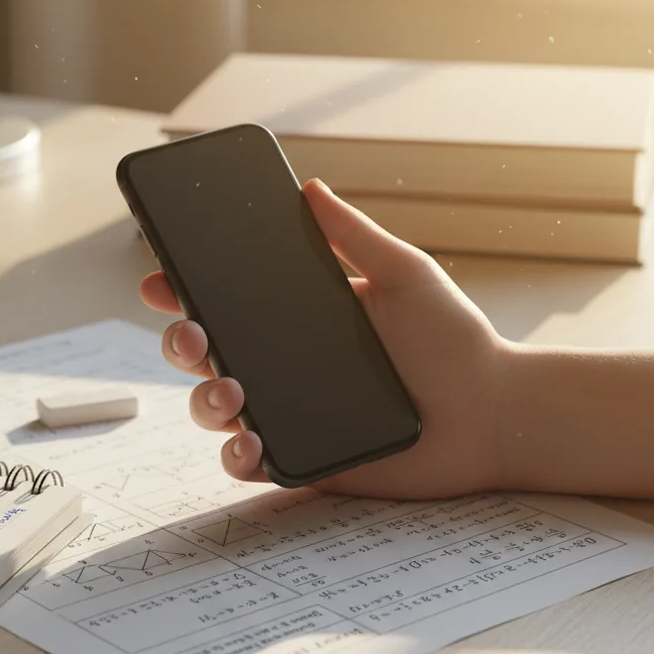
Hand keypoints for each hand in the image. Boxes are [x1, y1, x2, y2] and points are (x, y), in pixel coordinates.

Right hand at [140, 179, 512, 498]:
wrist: (493, 412)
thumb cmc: (455, 342)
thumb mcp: (404, 275)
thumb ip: (354, 236)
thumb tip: (309, 189)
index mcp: (299, 323)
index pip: (227, 305)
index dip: (185, 293)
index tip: (161, 277)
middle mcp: (285, 369)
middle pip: (206, 357)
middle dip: (179, 343)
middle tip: (192, 333)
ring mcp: (290, 417)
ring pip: (217, 411)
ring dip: (204, 401)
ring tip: (230, 389)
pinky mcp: (304, 462)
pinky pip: (251, 465)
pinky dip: (237, 457)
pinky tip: (249, 442)